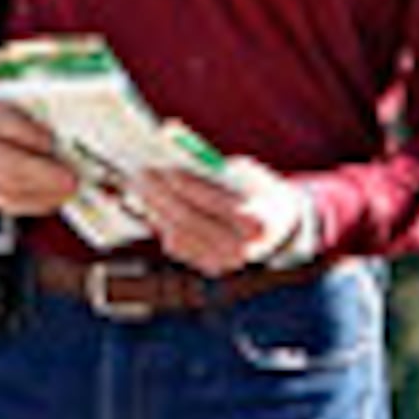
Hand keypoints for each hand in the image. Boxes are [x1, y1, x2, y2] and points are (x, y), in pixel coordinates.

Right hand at [0, 96, 81, 215]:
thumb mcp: (28, 106)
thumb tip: (67, 134)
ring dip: (41, 190)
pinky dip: (36, 202)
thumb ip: (43, 117)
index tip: (50, 141)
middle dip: (36, 170)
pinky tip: (56, 198)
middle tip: (69, 178)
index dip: (23, 131)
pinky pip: (6, 202)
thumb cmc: (19, 114)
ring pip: (2, 185)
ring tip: (69, 188)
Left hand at [132, 160, 308, 276]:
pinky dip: (161, 223)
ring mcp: (224, 263)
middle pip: (190, 220)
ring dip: (154, 208)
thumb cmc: (258, 192)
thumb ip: (212, 165)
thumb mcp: (245, 173)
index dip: (188, 185)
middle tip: (142, 173)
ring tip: (138, 186)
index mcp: (257, 221)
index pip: (215, 202)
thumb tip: (173, 150)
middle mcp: (241, 248)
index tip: (166, 167)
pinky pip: (177, 245)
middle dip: (162, 195)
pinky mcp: (210, 268)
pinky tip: (150, 204)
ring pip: (177, 235)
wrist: (280, 230)